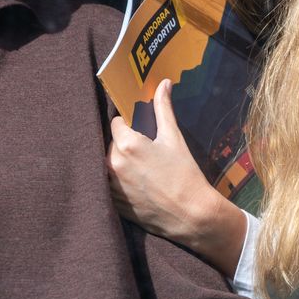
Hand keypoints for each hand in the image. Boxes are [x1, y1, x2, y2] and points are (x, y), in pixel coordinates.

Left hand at [108, 79, 244, 272]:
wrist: (191, 215)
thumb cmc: (184, 174)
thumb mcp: (173, 138)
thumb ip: (163, 108)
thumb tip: (163, 83)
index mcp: (126, 144)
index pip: (116, 123)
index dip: (128, 125)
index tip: (140, 130)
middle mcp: (113, 164)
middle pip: (111, 143)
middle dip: (124, 144)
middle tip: (145, 152)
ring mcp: (111, 185)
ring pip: (108, 164)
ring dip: (120, 163)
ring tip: (143, 170)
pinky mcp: (113, 202)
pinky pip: (109, 184)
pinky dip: (119, 181)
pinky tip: (138, 185)